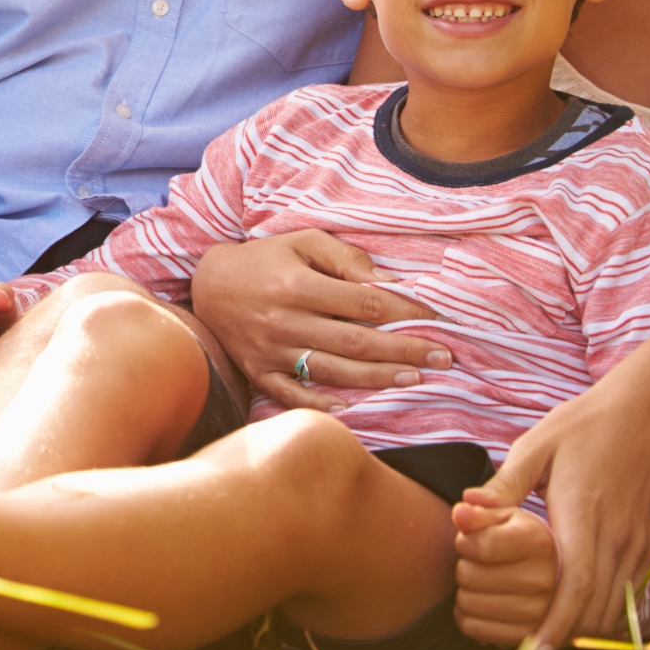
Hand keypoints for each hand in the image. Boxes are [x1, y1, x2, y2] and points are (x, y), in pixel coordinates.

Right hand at [189, 229, 446, 411]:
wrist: (207, 285)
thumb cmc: (263, 259)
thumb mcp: (301, 242)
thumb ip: (344, 259)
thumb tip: (389, 283)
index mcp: (297, 284)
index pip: (363, 302)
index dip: (404, 310)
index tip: (435, 316)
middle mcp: (284, 320)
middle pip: (356, 340)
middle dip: (404, 349)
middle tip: (443, 356)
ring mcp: (270, 350)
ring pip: (333, 370)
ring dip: (377, 376)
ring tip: (414, 377)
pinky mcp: (258, 372)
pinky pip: (292, 395)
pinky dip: (320, 404)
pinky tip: (351, 407)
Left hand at [472, 380, 649, 649]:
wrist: (644, 414)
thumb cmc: (582, 427)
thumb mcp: (536, 446)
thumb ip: (503, 486)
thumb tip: (463, 510)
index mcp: (584, 515)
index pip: (575, 584)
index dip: (556, 625)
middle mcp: (616, 537)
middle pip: (597, 609)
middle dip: (565, 637)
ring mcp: (637, 544)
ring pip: (616, 608)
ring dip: (585, 629)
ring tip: (547, 641)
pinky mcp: (647, 544)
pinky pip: (629, 594)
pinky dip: (605, 612)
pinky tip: (577, 616)